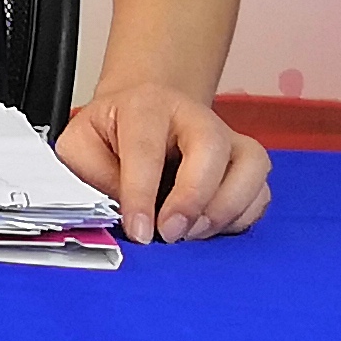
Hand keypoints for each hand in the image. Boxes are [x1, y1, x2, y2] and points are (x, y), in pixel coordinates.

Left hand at [55, 78, 268, 241]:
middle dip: (193, 198)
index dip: (142, 194)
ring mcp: (227, 137)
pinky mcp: (246, 161)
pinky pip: (260, 191)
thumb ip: (92, 177)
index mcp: (145, 106)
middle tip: (171, 234)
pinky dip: (241, 216)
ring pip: (251, 166)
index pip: (146, 150)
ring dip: (225, 209)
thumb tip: (121, 215)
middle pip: (211, 147)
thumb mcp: (80, 146)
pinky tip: (210, 229)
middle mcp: (194, 116)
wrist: (144, 111)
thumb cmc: (110, 134)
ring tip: (192, 234)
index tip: (139, 232)